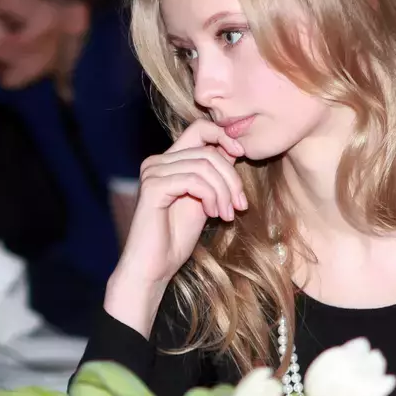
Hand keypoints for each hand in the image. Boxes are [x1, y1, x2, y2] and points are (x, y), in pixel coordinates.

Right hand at [104, 121, 246, 334]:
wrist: (154, 267)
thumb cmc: (175, 238)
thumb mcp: (204, 199)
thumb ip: (213, 175)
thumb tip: (235, 149)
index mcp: (167, 161)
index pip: (200, 129)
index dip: (225, 136)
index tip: (243, 156)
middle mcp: (156, 161)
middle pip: (208, 150)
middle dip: (231, 178)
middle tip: (240, 206)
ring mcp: (152, 172)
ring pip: (205, 165)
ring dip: (224, 191)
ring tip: (227, 215)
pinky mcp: (153, 187)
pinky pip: (194, 180)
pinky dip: (211, 196)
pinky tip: (213, 215)